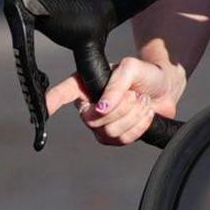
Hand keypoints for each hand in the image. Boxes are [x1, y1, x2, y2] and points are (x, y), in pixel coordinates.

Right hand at [44, 52, 186, 146]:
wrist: (164, 87)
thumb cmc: (144, 73)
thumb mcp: (131, 69)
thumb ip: (115, 86)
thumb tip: (101, 109)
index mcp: (86, 84)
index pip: (63, 93)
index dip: (52, 100)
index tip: (45, 107)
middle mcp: (89, 105)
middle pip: (93, 120)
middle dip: (120, 108)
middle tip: (133, 94)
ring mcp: (101, 124)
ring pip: (110, 132)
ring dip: (133, 115)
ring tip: (140, 101)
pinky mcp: (116, 137)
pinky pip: (123, 140)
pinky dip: (139, 126)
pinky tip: (145, 113)